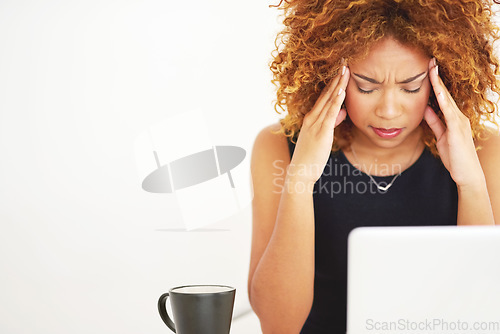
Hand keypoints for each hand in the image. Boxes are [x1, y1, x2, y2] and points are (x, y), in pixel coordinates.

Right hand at [287, 65, 349, 184]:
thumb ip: (332, 122)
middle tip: (345, 61)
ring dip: (337, 84)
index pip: (324, 96)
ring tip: (346, 70)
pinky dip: (335, 101)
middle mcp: (312, 117)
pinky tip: (341, 91)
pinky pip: (329, 114)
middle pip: (326, 93)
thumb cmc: (310, 156)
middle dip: (336, 77)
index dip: (333, 81)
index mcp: (311, 118)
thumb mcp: (322, 136)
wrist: (300, 171)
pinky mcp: (320, 132)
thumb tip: (342, 111)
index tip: (341, 69)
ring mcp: (315, 124)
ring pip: (328, 100)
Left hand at [423, 58, 483, 186]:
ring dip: (439, 83)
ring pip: (447, 98)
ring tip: (432, 68)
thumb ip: (434, 122)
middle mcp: (458, 116)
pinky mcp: (457, 129)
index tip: (428, 69)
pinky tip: (437, 90)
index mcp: (453, 117)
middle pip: (446, 93)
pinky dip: (443, 100)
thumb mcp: (440, 136)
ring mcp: (459, 121)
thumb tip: (425, 108)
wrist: (466, 173)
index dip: (435, 82)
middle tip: (430, 60)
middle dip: (437, 76)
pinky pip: (448, 112)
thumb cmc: (454, 156)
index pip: (442, 96)